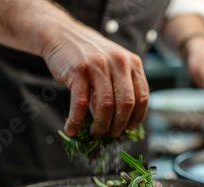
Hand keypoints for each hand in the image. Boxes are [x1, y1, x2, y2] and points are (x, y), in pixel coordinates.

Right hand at [41, 22, 149, 137]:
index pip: (142, 97)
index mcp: (132, 63)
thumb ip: (122, 85)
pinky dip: (76, 121)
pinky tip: (72, 129)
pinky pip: (80, 103)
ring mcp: (98, 65)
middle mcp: (118, 62)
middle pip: (126, 104)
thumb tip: (124, 121)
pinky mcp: (78, 71)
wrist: (61, 34)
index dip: (137, 118)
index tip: (129, 129)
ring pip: (106, 106)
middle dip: (119, 125)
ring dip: (100, 126)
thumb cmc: (89, 56)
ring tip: (95, 133)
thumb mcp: (113, 64)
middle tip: (111, 135)